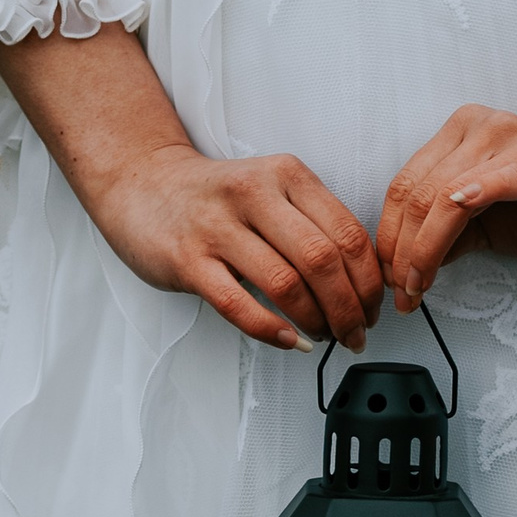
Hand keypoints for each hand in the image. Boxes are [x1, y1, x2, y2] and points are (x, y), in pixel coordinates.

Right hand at [81, 138, 384, 353]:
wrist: (142, 184)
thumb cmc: (215, 199)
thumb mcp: (271, 191)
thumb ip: (311, 224)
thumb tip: (359, 283)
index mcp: (286, 175)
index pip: (347, 233)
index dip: (368, 282)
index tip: (373, 309)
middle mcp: (254, 194)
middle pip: (322, 261)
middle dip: (348, 309)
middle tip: (354, 334)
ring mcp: (218, 227)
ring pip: (285, 284)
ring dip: (315, 322)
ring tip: (323, 338)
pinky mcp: (187, 259)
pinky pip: (238, 304)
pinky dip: (270, 330)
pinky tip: (287, 342)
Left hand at [377, 109, 516, 311]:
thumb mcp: (487, 226)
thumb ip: (447, 237)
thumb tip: (405, 266)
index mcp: (462, 134)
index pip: (404, 187)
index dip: (388, 238)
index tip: (391, 281)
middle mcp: (481, 128)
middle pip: (416, 194)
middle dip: (401, 253)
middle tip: (402, 294)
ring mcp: (511, 141)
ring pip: (443, 196)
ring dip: (424, 251)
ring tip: (420, 288)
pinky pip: (493, 183)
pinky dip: (466, 208)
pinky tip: (451, 233)